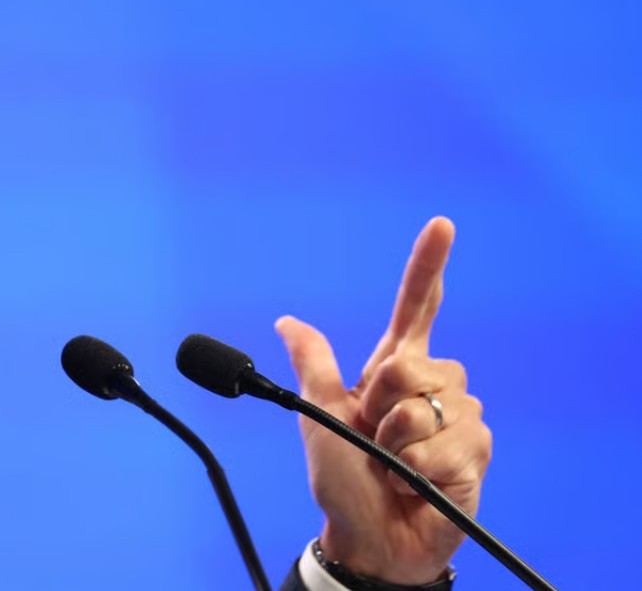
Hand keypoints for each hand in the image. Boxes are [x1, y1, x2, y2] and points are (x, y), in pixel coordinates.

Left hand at [275, 216, 491, 584]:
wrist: (371, 538)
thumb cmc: (342, 480)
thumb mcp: (317, 418)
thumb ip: (313, 367)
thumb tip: (286, 321)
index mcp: (394, 368)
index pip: (416, 309)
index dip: (428, 267)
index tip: (442, 225)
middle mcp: (432, 384)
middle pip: (410, 363)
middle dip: (381, 404)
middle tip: (375, 438)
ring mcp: (459, 416)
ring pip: (426, 407)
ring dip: (398, 445)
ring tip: (396, 465)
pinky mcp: (475, 451)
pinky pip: (446, 446)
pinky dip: (418, 471)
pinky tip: (417, 484)